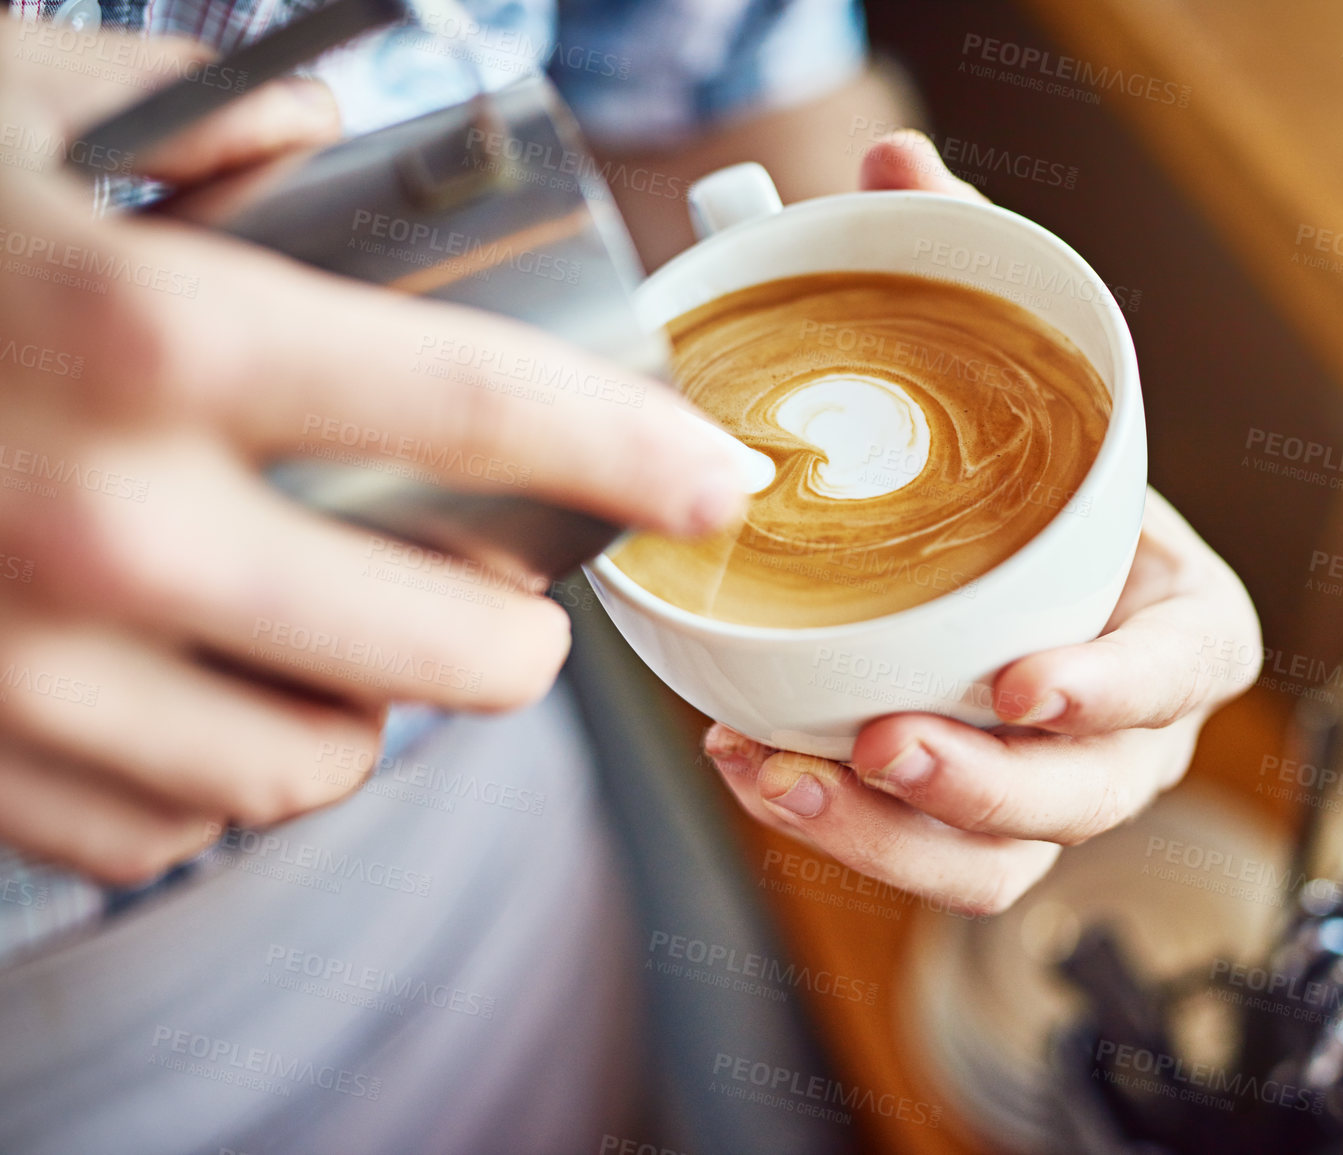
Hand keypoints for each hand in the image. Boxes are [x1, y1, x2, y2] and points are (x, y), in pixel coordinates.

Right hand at [0, 26, 750, 881]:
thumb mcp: (9, 107)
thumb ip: (201, 120)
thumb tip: (344, 124)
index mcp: (146, 334)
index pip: (477, 412)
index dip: (634, 450)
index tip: (718, 480)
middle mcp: (99, 525)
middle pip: (441, 652)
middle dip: (520, 645)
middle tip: (522, 607)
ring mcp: (19, 670)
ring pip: (313, 771)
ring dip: (372, 724)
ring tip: (361, 658)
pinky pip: (164, 828)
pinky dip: (226, 781)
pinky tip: (220, 711)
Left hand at [705, 133, 1261, 916]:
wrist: (1013, 561)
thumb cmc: (1038, 483)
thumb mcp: (1019, 378)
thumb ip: (974, 278)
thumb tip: (899, 165)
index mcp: (1176, 612)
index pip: (1192, 665)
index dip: (1117, 687)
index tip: (1021, 678)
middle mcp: (1128, 717)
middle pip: (1094, 787)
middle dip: (989, 781)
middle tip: (884, 740)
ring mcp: (1056, 783)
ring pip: (1010, 856)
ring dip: (898, 837)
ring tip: (786, 771)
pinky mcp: (976, 821)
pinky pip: (932, 863)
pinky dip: (848, 836)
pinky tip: (760, 765)